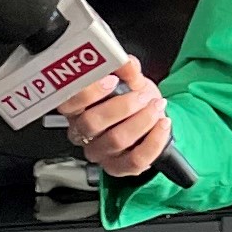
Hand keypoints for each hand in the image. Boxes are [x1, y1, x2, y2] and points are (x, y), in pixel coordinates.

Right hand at [58, 59, 173, 180]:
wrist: (149, 116)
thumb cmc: (131, 97)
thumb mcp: (129, 78)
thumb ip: (126, 69)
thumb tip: (127, 63)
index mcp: (76, 108)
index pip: (68, 102)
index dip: (88, 92)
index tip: (111, 79)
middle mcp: (82, 132)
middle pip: (91, 123)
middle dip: (122, 106)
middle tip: (141, 95)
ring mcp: (99, 152)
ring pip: (116, 140)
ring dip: (142, 120)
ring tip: (156, 106)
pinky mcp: (118, 167)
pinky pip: (136, 160)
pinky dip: (154, 140)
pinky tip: (162, 124)